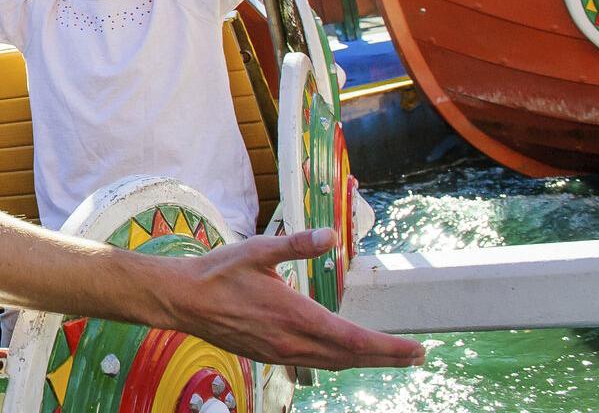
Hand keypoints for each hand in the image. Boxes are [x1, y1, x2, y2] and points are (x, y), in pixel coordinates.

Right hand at [158, 229, 423, 370]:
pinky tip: (343, 355)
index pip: (354, 340)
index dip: (388, 348)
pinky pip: (315, 364)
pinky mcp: (269, 357)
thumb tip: (330, 235)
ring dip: (365, 362)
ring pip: (333, 364)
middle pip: (350, 358)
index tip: (415, 349)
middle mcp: (292, 342)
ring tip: (389, 357)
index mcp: (295, 316)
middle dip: (386, 358)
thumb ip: (297, 244)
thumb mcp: (258, 250)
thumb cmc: (218, 273)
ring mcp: (280, 353)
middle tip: (416, 356)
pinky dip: (339, 361)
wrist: (182, 300)